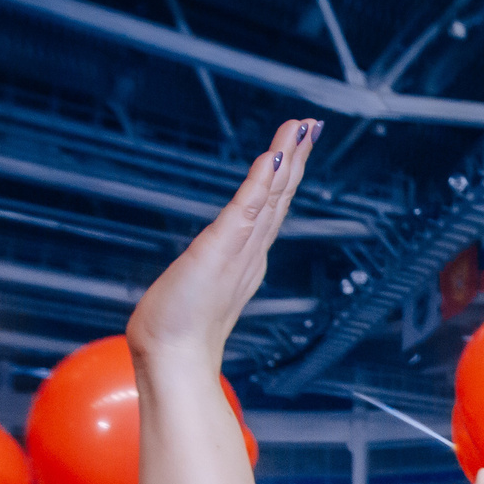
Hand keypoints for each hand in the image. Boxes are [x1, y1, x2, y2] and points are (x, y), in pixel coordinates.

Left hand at [127, 116, 318, 373]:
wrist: (172, 357)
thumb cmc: (177, 333)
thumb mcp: (197, 291)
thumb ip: (209, 276)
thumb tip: (211, 270)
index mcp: (246, 259)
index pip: (270, 208)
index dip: (286, 178)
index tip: (296, 148)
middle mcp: (250, 251)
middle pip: (280, 196)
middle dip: (296, 159)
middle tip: (311, 126)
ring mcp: (241, 249)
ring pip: (271, 196)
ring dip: (287, 160)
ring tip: (301, 129)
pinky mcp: (223, 248)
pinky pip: (248, 208)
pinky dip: (262, 181)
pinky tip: (273, 157)